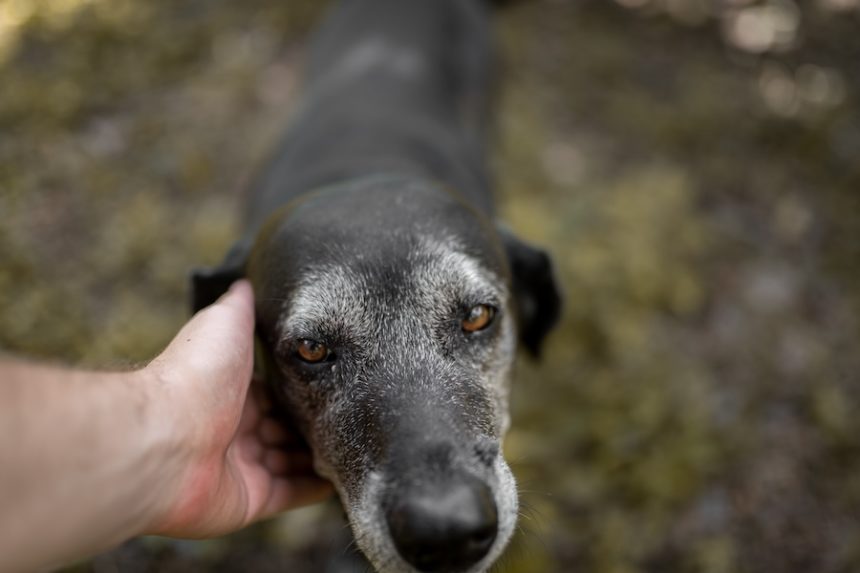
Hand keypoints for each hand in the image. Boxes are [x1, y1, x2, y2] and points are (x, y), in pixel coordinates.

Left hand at [142, 280, 332, 537]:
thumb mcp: (223, 323)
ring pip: (294, 461)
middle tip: (357, 412)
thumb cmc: (192, 378)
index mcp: (232, 390)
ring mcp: (244, 466)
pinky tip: (344, 477)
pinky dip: (318, 488)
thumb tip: (249, 279)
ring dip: (322, 455)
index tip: (338, 380)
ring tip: (361, 443)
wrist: (164, 439)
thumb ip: (241, 305)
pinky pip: (293, 494)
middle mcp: (237, 428)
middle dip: (316, 422)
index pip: (277, 390)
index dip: (305, 387)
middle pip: (287, 426)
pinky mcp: (251, 499)